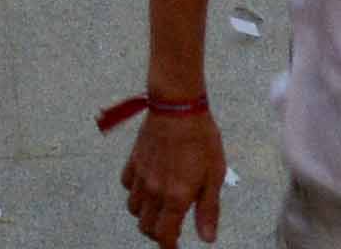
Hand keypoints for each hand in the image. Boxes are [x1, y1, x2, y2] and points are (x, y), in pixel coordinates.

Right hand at [118, 104, 226, 243]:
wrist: (178, 106)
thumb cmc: (200, 137)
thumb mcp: (214, 174)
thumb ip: (208, 209)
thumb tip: (207, 238)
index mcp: (176, 197)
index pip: (165, 235)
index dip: (169, 247)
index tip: (174, 248)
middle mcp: (154, 191)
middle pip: (146, 227)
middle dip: (156, 233)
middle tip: (169, 229)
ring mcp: (141, 176)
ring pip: (134, 209)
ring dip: (145, 214)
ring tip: (158, 208)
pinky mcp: (134, 161)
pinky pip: (127, 186)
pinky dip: (134, 192)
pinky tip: (146, 185)